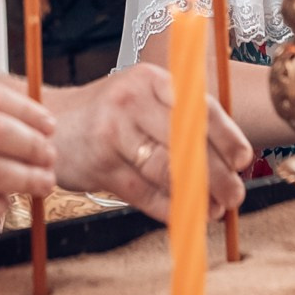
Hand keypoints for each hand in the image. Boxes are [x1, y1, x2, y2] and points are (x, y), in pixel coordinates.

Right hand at [45, 63, 251, 221]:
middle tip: (236, 195)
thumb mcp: (142, 99)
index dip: (226, 137)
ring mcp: (112, 131)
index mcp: (151, 79)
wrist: (50, 123)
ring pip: (166, 169)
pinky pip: (142, 192)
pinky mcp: (99, 163)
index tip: (243, 160)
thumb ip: (180, 118)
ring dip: (196, 195)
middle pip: (185, 142)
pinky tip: (184, 215)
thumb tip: (230, 158)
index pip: (197, 107)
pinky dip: (168, 207)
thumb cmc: (109, 114)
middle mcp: (131, 99)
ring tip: (215, 208)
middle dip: (217, 174)